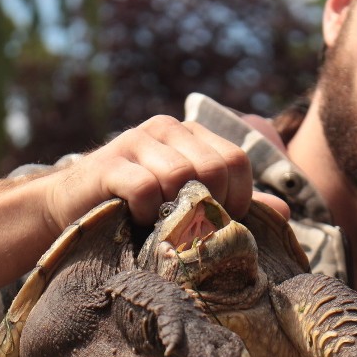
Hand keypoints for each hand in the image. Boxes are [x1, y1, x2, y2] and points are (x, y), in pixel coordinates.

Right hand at [44, 115, 254, 230]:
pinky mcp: (110, 163)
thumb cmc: (136, 208)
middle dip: (208, 206)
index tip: (219, 221)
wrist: (70, 208)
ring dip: (174, 211)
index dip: (237, 196)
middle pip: (213, 166)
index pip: (237, 158)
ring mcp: (136, 141)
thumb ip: (234, 204)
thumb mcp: (189, 203)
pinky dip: (148, 212)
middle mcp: (166, 129)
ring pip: (181, 175)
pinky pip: (146, 187)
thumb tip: (286, 211)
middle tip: (188, 227)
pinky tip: (137, 219)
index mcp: (191, 134)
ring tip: (159, 223)